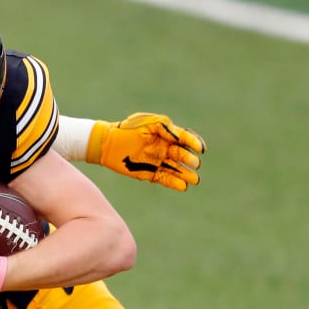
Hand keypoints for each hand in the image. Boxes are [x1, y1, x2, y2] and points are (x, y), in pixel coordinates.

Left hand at [89, 112, 205, 191]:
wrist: (108, 143)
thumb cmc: (128, 128)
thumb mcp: (148, 122)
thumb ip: (166, 127)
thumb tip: (179, 138)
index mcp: (166, 134)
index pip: (185, 139)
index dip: (194, 143)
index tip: (200, 149)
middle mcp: (164, 148)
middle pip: (182, 155)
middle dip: (190, 160)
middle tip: (195, 163)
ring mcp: (157, 161)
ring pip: (176, 169)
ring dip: (186, 174)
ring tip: (194, 179)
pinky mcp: (149, 173)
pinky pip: (164, 179)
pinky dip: (174, 183)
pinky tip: (183, 186)